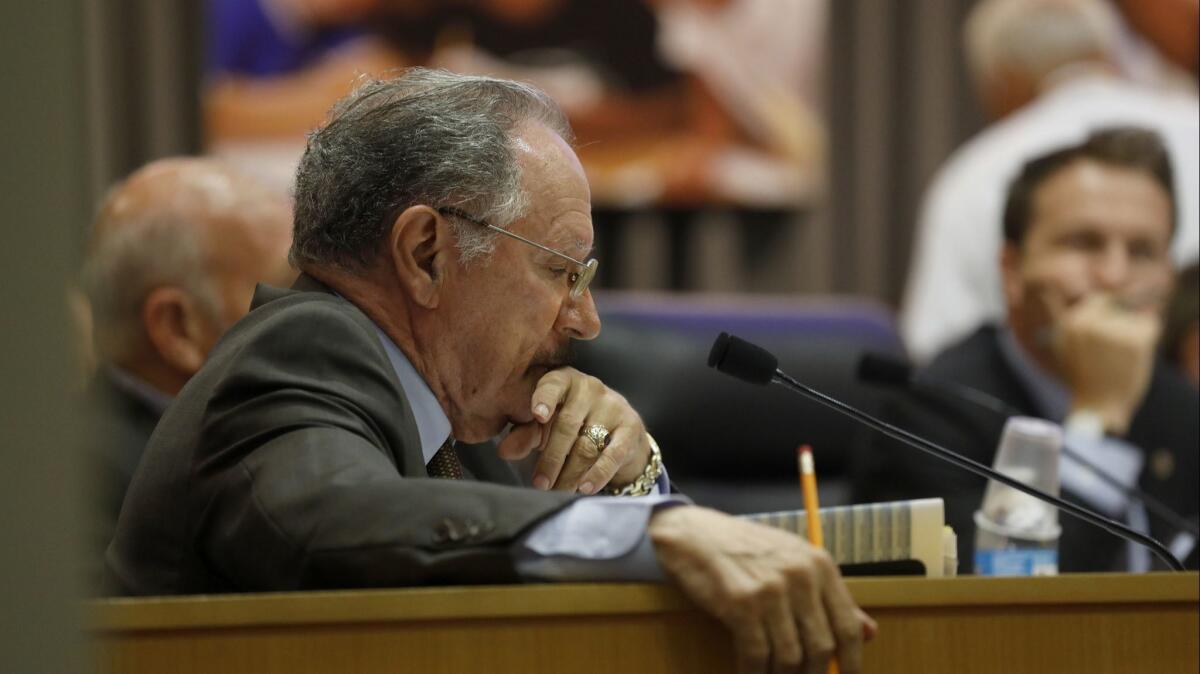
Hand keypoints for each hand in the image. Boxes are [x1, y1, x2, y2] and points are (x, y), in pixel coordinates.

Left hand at [495, 367, 650, 493]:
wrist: (617, 431)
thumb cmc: (571, 424)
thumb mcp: (544, 427)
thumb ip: (524, 435)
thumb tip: (504, 450)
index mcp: (564, 381)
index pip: (553, 385)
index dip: (544, 398)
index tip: (537, 415)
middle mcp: (590, 388)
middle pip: (567, 425)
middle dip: (552, 458)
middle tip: (540, 484)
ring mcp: (613, 406)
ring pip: (587, 444)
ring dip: (570, 473)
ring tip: (558, 492)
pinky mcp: (630, 427)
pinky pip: (612, 454)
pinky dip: (598, 474)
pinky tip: (585, 488)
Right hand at [649, 506, 874, 673]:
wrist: (694, 534)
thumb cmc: (745, 550)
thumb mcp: (794, 562)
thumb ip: (829, 597)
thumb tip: (868, 633)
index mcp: (820, 565)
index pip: (848, 627)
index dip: (851, 662)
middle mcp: (800, 576)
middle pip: (821, 648)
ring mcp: (770, 590)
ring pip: (790, 657)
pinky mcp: (741, 604)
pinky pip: (756, 656)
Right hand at [1052, 293, 1159, 433]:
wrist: (1098, 407)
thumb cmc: (1083, 378)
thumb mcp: (1066, 345)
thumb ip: (1074, 321)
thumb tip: (1080, 299)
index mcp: (1071, 323)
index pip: (1098, 300)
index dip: (1106, 315)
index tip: (1108, 334)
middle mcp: (1091, 323)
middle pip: (1118, 308)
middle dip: (1120, 324)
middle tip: (1115, 350)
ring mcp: (1114, 331)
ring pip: (1136, 318)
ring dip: (1133, 334)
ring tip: (1121, 358)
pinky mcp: (1137, 341)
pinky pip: (1151, 326)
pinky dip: (1148, 340)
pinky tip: (1134, 358)